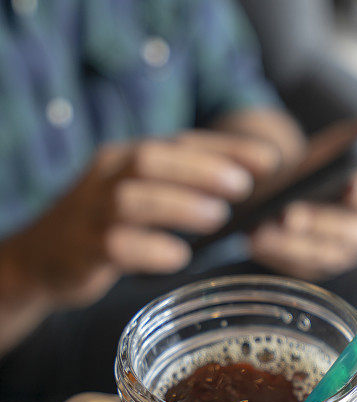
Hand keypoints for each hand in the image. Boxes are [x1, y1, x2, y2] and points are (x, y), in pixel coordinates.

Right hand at [2, 130, 280, 308]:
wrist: (40, 259)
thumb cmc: (104, 226)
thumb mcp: (138, 197)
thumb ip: (180, 190)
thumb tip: (247, 192)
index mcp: (126, 158)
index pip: (180, 142)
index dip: (226, 148)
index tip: (270, 159)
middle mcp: (108, 176)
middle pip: (153, 159)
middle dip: (204, 169)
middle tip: (245, 185)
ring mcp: (93, 212)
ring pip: (133, 198)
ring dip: (180, 205)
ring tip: (219, 217)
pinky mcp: (84, 250)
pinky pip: (116, 246)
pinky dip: (151, 249)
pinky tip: (179, 256)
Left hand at [249, 167, 356, 281]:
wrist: (279, 193)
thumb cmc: (312, 170)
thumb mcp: (333, 147)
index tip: (350, 182)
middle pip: (348, 236)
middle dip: (319, 223)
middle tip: (291, 214)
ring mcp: (335, 258)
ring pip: (317, 254)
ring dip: (288, 242)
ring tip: (261, 229)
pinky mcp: (308, 271)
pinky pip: (292, 266)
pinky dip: (272, 252)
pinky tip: (252, 239)